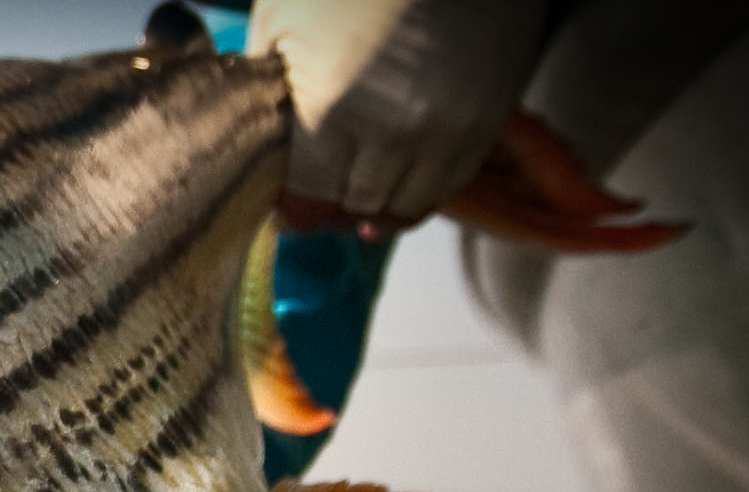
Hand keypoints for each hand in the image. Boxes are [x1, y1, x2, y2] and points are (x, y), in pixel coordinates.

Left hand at [250, 0, 545, 222]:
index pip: (310, 198)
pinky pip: (449, 183)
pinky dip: (422, 187)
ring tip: (359, 190)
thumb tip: (262, 157)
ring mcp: (448, 129)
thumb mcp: (282, 27)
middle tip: (320, 196)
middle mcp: (396, 129)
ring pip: (408, 205)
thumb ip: (272, 99)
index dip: (294, 206)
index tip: (285, 206)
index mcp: (334, 109)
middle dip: (333, 206)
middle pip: (357, 206)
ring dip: (380, 204)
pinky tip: (400, 172)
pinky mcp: (486, 121)